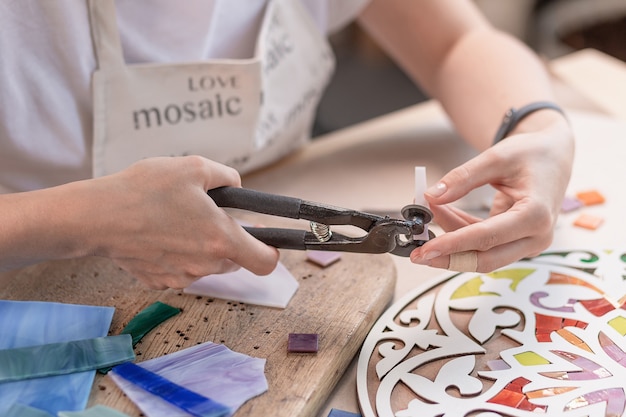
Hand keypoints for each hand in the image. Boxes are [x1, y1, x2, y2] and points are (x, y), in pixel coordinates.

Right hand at [88, 156, 278, 288]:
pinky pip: (181, 269)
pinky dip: (177, 254)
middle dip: (227, 240)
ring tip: (176, 220)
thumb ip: (228, 177)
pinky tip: (158, 234)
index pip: (265, 262)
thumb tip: (237, 187)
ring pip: (206, 265)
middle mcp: (205, 266)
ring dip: (201, 247)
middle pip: (233, 260)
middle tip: (207, 215)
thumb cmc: (145, 190)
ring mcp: (181, 278)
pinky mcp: (159, 282)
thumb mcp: (195, 167)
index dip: (270, 251)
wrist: (96, 217)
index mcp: (221, 240)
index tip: (264, 239)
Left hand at [410, 117, 573, 271]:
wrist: (554, 155)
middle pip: (485, 259)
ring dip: (452, 238)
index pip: (487, 238)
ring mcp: (528, 242)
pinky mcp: (518, 242)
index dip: (453, 245)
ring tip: (429, 212)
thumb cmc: (532, 153)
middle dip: (448, 256)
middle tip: (416, 252)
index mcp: (536, 215)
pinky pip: (484, 244)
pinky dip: (461, 231)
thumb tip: (431, 196)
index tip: (426, 249)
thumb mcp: (496, 157)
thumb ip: (462, 178)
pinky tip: (443, 213)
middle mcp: (536, 236)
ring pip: (481, 253)